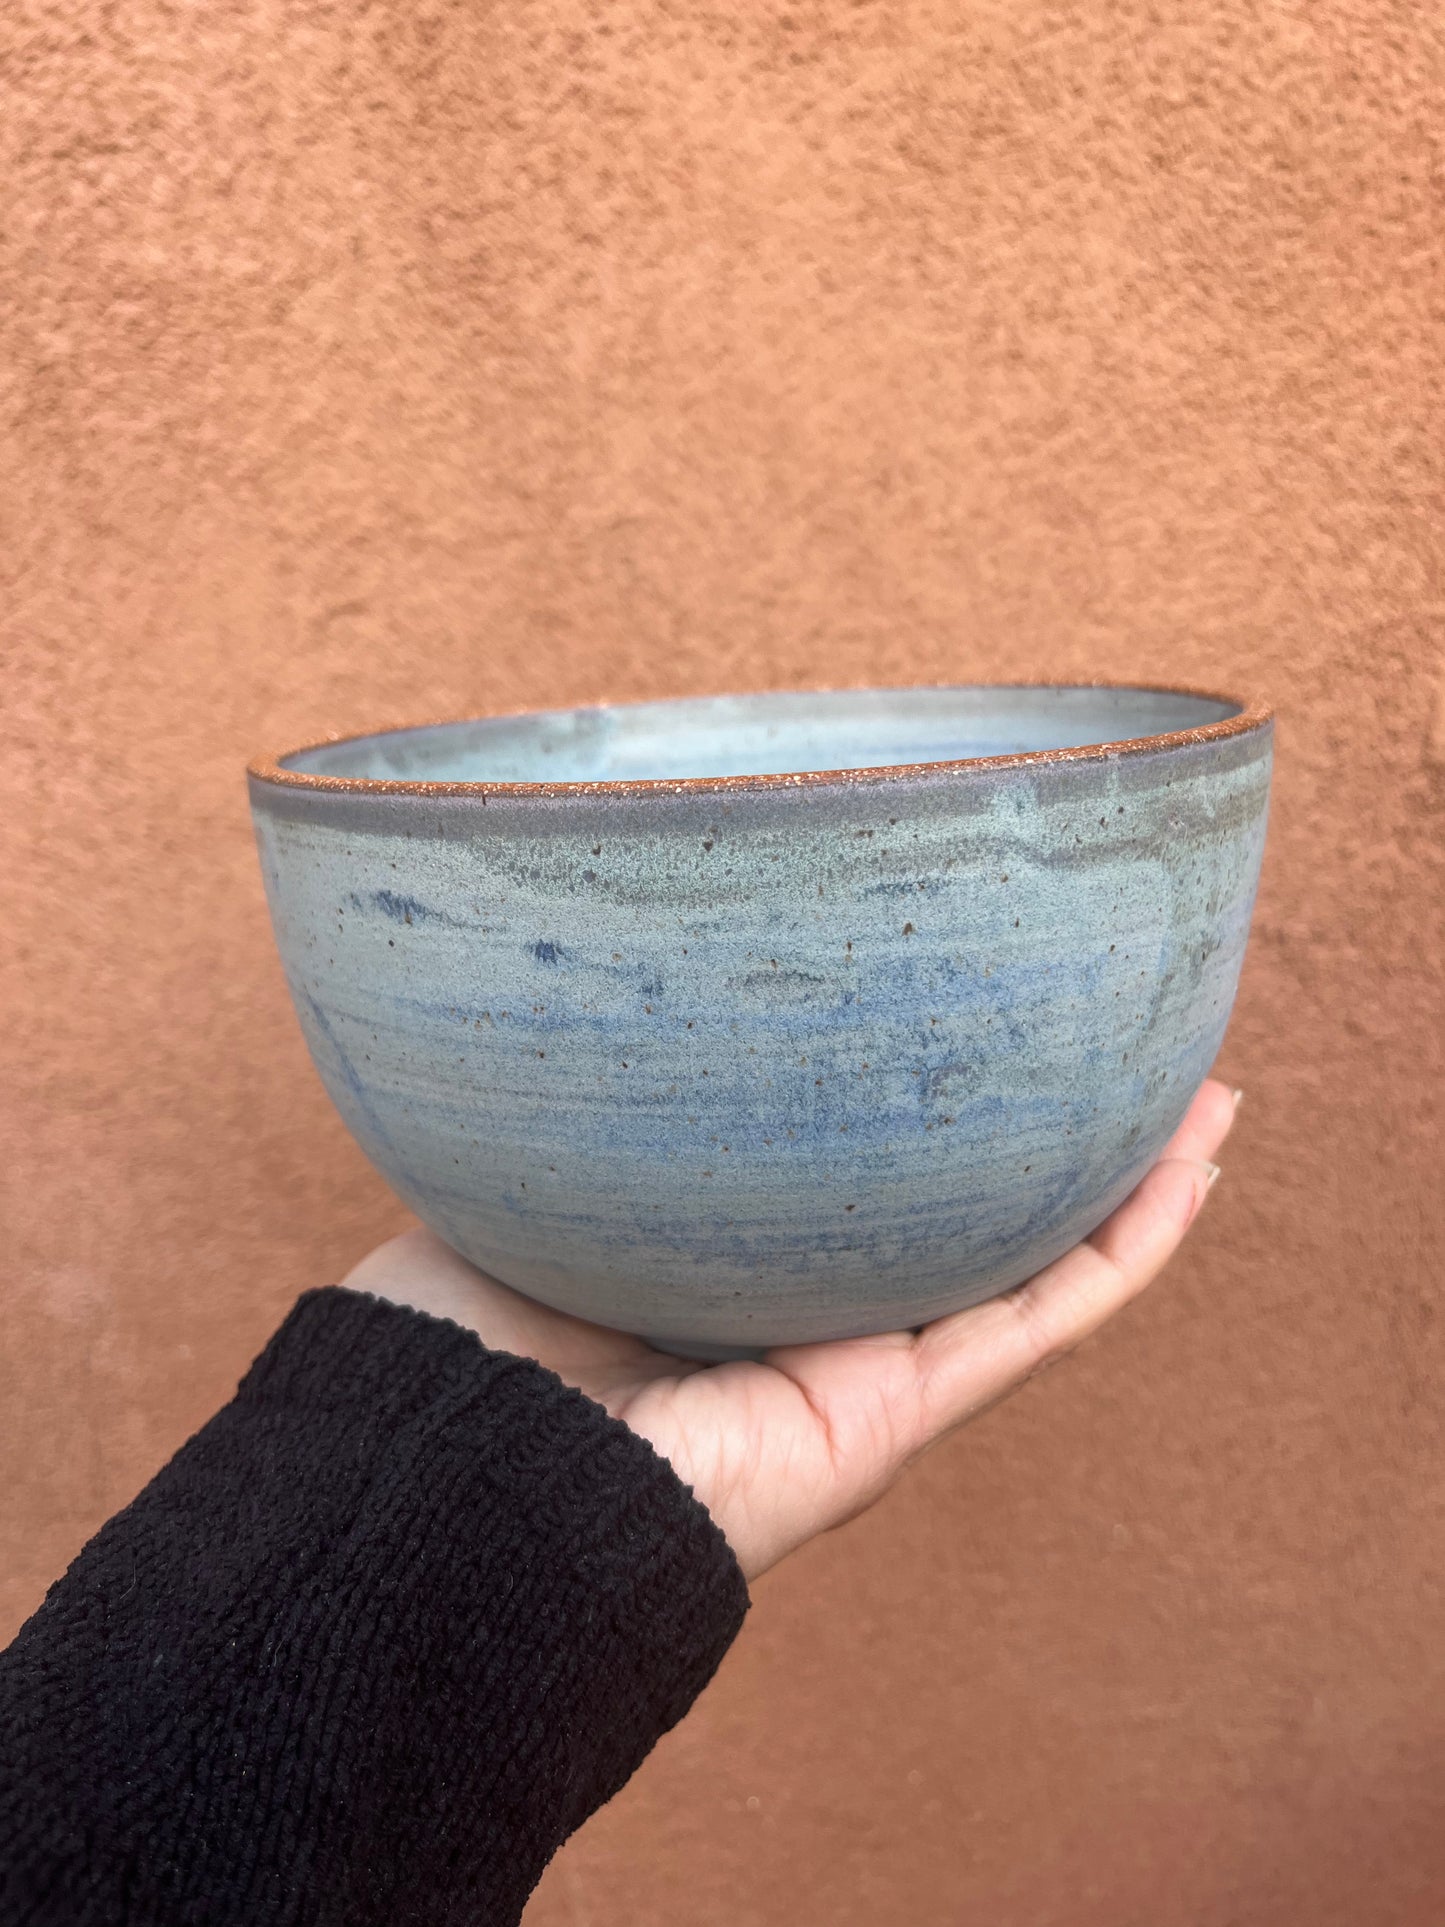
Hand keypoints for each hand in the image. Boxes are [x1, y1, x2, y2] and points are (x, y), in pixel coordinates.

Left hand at [344, 1079, 1236, 1580]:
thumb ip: (574, 1111)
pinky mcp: (892, 1411)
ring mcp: (864, 1372)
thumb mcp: (528, 1187)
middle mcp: (812, 1324)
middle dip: (1053, 1147)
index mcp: (736, 1276)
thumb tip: (570, 996)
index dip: (928, 1119)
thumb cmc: (453, 1342)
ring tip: (1203, 1100)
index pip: (859, 1190)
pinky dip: (1122, 1250)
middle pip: (967, 1226)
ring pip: (1034, 1270)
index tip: (976, 1028)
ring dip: (1128, 1188)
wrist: (449, 1474)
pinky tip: (1187, 1171)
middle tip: (1123, 1052)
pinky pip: (1036, 1320)